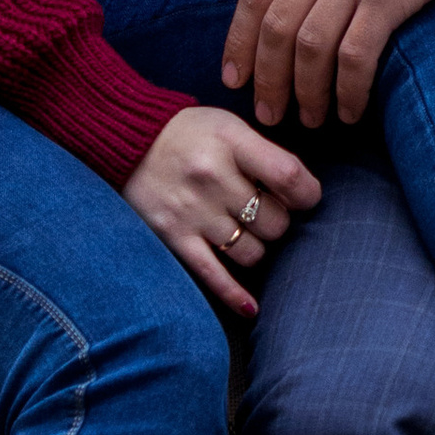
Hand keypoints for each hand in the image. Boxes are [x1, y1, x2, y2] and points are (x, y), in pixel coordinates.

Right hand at [122, 104, 319, 323]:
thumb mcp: (228, 126)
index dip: (308, 194)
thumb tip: (301, 193)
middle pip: (274, 222)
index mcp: (230, 143)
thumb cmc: (188, 133)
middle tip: (264, 211)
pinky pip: (213, 275)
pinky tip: (250, 308)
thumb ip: (263, 154)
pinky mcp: (173, 237)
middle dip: (277, 221)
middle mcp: (211, 178)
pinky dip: (234, 295)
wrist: (126, 140)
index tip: (306, 198)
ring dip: (255, 247)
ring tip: (243, 231)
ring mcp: (192, 211)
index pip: (289, 176)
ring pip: (251, 252)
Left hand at [222, 0, 434, 126]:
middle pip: (276, 29)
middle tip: (269, 114)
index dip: (239, 41)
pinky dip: (349, 89)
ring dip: (306, 93)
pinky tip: (351, 110)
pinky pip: (357, 54)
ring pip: (311, 48)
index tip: (234, 76)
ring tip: (311, 120)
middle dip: (268, 80)